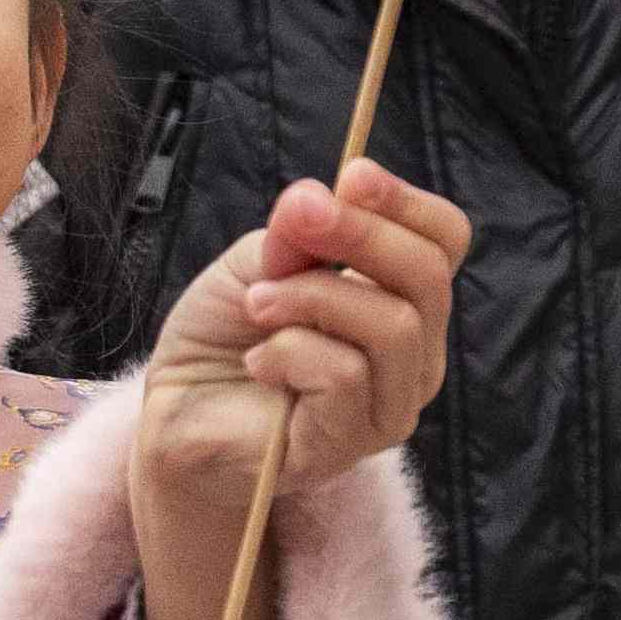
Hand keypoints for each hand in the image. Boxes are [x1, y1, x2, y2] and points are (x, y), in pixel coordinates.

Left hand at [134, 161, 471, 619]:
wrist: (176, 418)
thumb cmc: (224, 340)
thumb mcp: (257, 263)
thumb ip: (296, 234)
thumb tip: (319, 196)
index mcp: (401, 301)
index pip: (445, 240)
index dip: (406, 202)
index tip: (352, 175)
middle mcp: (413, 356)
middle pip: (428, 277)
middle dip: (360, 235)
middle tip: (294, 219)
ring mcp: (389, 405)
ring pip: (392, 326)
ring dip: (311, 297)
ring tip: (258, 303)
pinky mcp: (350, 443)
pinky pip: (345, 375)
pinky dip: (290, 352)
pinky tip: (258, 364)